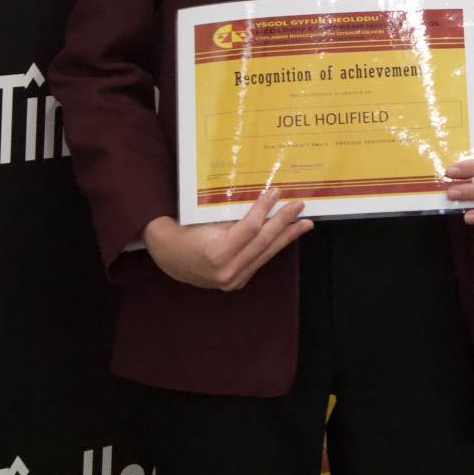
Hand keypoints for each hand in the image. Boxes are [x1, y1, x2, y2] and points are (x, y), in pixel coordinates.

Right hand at [141, 188, 311, 291]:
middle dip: (284, 221)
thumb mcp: (203, 218)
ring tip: (304, 223)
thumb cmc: (183, 231)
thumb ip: (230, 214)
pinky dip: (273, 246)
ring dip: (287, 236)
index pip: (250, 228)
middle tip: (299, 205)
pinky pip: (260, 260)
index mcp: (216, 254)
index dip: (265, 209)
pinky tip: (286, 235)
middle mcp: (227, 272)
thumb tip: (259, 198)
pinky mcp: (237, 282)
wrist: (169, 258)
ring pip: (266, 254)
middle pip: (263, 242)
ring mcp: (233, 280)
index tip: (276, 192)